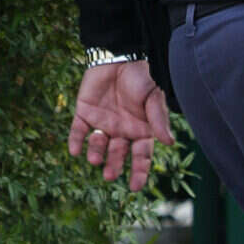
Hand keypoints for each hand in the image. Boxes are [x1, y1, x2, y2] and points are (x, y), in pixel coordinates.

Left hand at [67, 61, 174, 191]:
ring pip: (98, 145)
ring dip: (96, 153)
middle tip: (109, 175)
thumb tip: (169, 142)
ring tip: (94, 160)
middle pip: (117, 155)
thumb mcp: (153, 98)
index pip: (141, 157)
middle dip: (114, 166)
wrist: (119, 55)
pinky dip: (75, 141)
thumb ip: (159, 120)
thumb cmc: (141, 77)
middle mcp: (121, 131)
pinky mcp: (84, 112)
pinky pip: (77, 131)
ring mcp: (102, 123)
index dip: (139, 173)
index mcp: (140, 131)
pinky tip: (74, 151)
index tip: (135, 188)